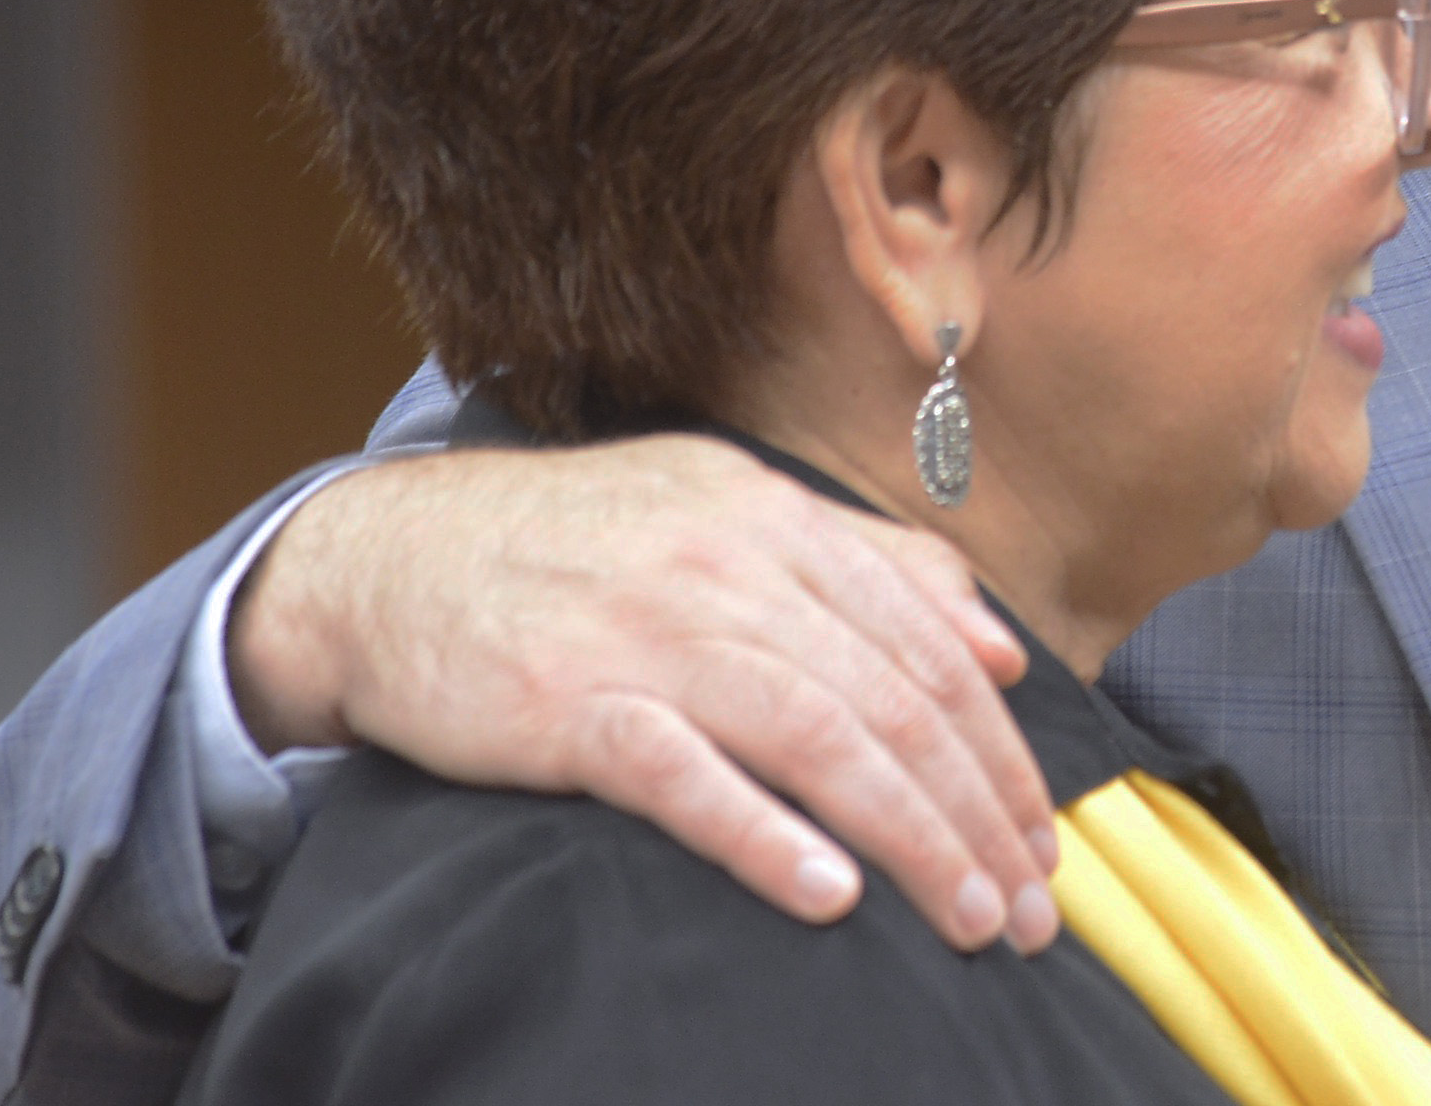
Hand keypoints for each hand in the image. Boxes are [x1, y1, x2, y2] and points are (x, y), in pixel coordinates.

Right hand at [228, 436, 1062, 949]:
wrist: (389, 558)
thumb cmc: (577, 547)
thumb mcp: (728, 512)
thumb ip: (869, 568)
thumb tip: (993, 645)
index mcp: (779, 521)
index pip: (929, 646)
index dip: (999, 750)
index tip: (1041, 838)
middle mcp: (730, 566)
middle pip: (893, 698)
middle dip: (979, 813)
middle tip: (1031, 906)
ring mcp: (649, 633)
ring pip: (819, 736)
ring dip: (910, 838)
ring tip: (968, 917)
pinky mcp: (568, 705)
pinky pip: (683, 774)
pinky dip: (764, 836)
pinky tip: (830, 894)